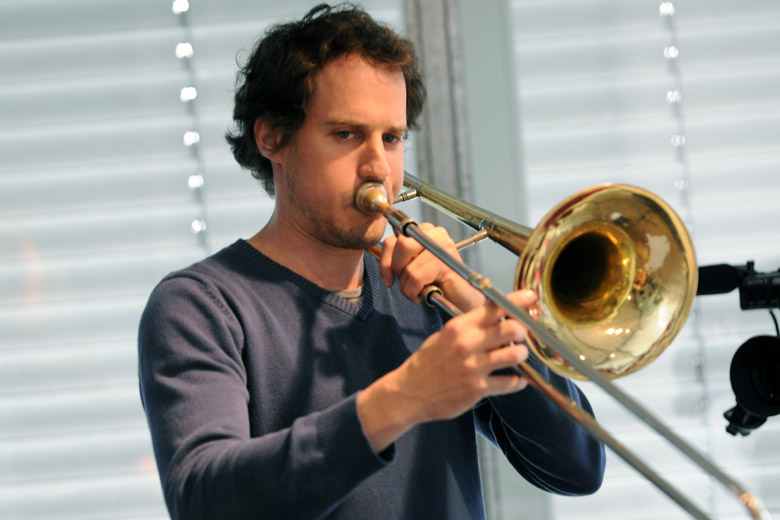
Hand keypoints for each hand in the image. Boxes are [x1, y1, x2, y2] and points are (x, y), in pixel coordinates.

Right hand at [357, 289, 536, 452]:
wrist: (409, 392)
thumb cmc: (427, 363)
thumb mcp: (444, 336)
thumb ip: (469, 327)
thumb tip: (496, 317)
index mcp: (459, 327)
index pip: (494, 307)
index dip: (517, 301)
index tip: (530, 297)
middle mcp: (467, 344)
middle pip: (511, 328)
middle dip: (523, 329)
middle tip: (523, 334)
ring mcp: (473, 367)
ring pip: (515, 354)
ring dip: (521, 354)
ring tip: (518, 355)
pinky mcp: (476, 389)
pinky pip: (509, 383)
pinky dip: (517, 382)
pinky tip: (517, 380)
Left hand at [378, 222, 484, 311]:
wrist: (461, 300)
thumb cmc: (435, 283)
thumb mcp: (410, 268)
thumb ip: (397, 259)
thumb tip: (385, 266)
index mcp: (424, 230)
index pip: (392, 240)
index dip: (385, 262)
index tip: (389, 279)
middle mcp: (435, 233)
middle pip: (400, 245)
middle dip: (397, 270)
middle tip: (407, 283)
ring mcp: (443, 245)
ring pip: (408, 266)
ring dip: (408, 287)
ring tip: (420, 290)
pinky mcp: (446, 261)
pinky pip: (416, 277)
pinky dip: (415, 291)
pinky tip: (426, 293)